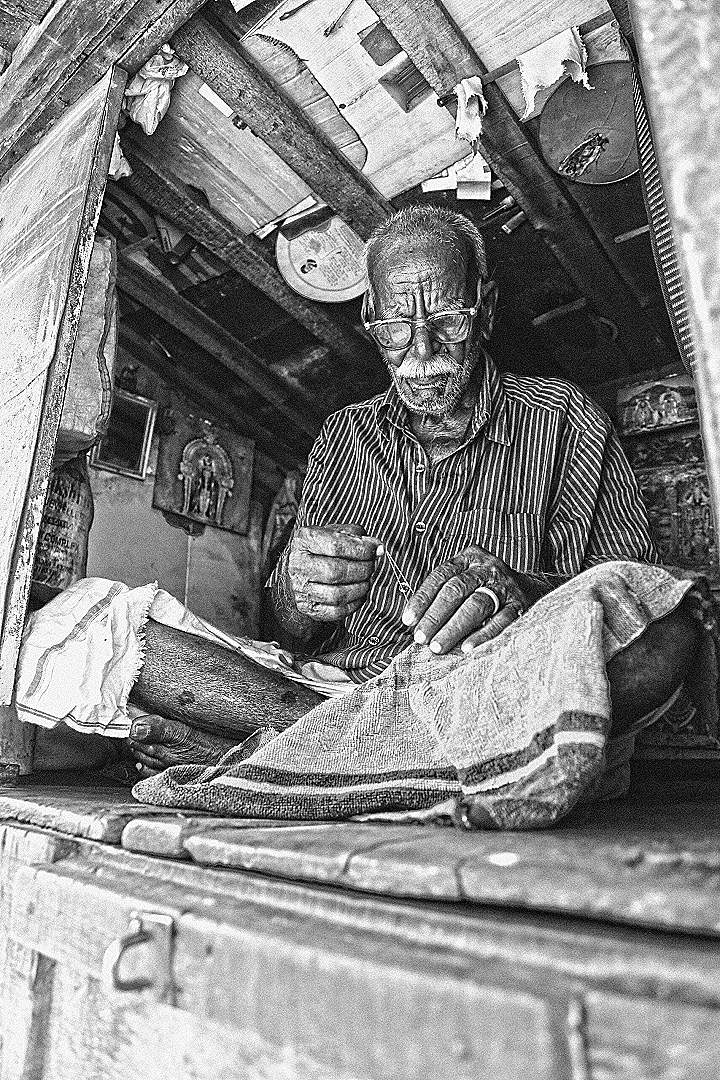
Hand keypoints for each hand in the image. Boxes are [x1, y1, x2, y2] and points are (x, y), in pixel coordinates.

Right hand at [288, 523, 381, 622]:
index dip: (361, 549)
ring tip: (366, 580)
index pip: (335, 546)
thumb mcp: (337, 532)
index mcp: (305, 540)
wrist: (301, 570)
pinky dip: (354, 604)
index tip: (376, 550)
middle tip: (372, 566)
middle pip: (336, 572)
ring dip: (360, 588)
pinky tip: (360, 594)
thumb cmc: (324, 549)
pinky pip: (336, 612)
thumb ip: (358, 536)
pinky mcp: (308, 607)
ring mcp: (300, 588)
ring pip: (337, 595)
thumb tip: (378, 548)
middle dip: (362, 570)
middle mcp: (298, 564)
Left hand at [401, 545, 528, 653]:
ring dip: (454, 628)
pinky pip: (500, 621)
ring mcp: (505, 586)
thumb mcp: (466, 580)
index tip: (408, 621)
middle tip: (421, 638)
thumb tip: (415, 624)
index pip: (440, 576)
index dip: (422, 599)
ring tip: (438, 646)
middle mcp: (486, 568)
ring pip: (476, 605)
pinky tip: (468, 648)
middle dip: (435, 616)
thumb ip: (443, 594)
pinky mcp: (520, 605)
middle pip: (456, 590)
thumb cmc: (485, 589)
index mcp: (469, 558)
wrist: (531, 589)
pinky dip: (483, 635)